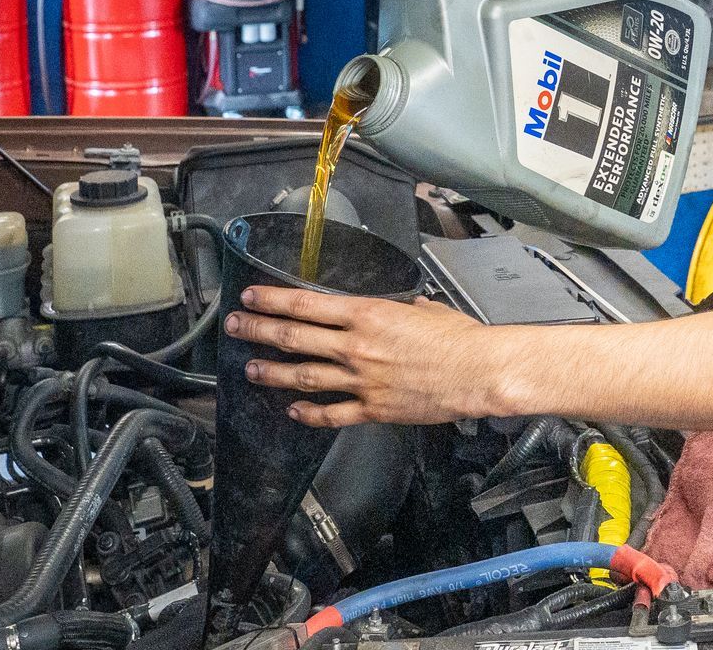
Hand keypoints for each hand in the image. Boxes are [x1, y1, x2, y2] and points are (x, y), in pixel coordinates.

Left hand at [225, 288, 507, 426]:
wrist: (478, 372)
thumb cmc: (459, 338)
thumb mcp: (426, 309)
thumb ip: (405, 309)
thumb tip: (405, 308)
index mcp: (368, 314)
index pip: (306, 304)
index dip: (273, 301)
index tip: (251, 299)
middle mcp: (356, 346)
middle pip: (294, 337)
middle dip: (258, 331)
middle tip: (235, 327)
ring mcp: (361, 380)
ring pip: (303, 376)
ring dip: (272, 372)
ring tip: (250, 369)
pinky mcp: (373, 409)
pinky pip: (332, 413)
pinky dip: (309, 413)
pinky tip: (293, 411)